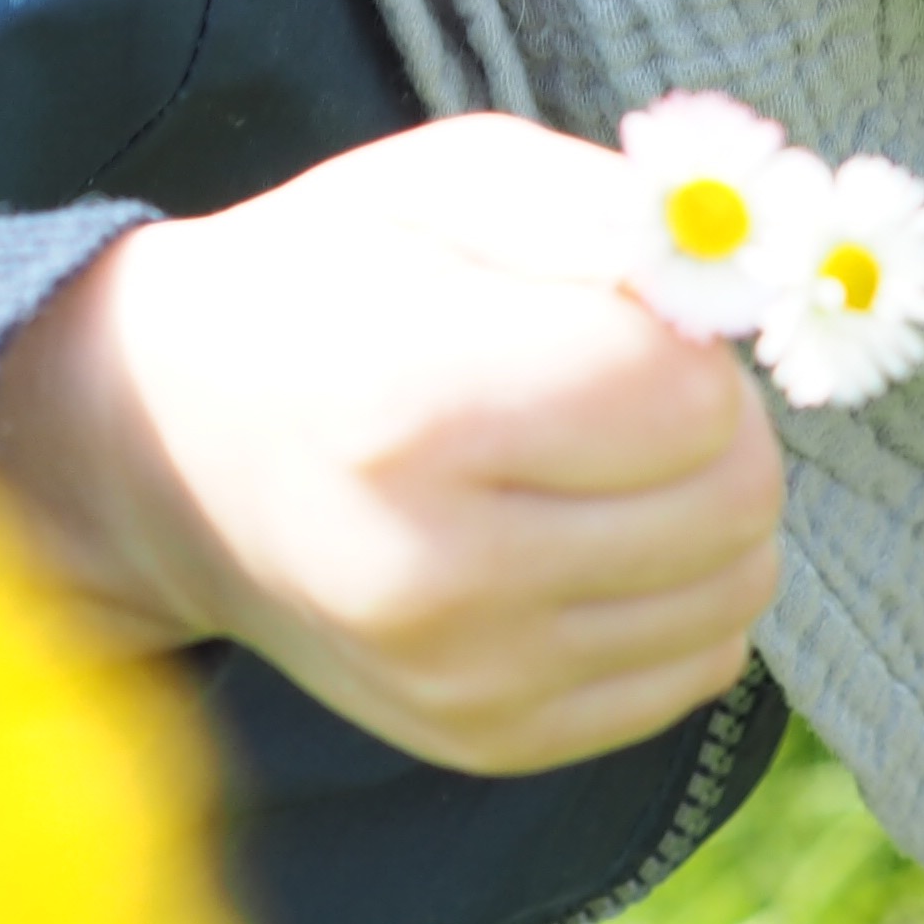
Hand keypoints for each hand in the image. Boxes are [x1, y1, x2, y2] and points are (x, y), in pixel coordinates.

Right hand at [0, 117, 785, 776]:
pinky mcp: (486, 742)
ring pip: (735, 595)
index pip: (689, 395)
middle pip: (734, 501)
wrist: (170, 454)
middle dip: (723, 423)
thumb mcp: (445, 181)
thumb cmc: (326, 286)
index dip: (690, 336)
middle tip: (640, 386)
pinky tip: (593, 542)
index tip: (630, 314)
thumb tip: (754, 282)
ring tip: (611, 461)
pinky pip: (694, 671)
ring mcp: (463, 676)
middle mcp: (438, 569)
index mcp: (419, 406)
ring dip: (713, 512)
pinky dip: (679, 596)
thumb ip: (609, 210)